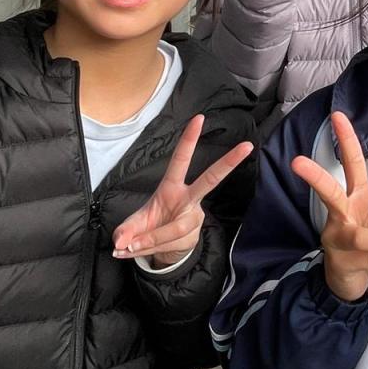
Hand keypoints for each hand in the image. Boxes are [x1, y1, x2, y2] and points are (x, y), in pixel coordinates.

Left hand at [113, 115, 254, 267]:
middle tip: (247, 146)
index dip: (189, 140)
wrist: (164, 249)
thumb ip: (125, 231)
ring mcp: (194, 217)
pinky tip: (137, 250)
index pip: (181, 160)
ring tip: (129, 247)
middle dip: (229, 162)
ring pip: (175, 228)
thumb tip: (120, 242)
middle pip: (211, 179)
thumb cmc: (149, 226)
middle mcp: (188, 199)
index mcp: (172, 187)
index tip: (198, 118)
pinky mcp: (193, 235)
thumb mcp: (132, 225)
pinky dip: (149, 249)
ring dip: (149, 239)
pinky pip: (169, 244)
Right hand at [292, 112, 367, 301]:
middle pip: (328, 192)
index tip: (338, 116)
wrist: (346, 280)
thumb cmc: (366, 246)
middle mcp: (341, 216)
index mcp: (355, 198)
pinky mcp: (343, 264)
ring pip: (361, 237)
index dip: (346, 140)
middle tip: (298, 162)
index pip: (352, 164)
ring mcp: (338, 241)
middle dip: (315, 177)